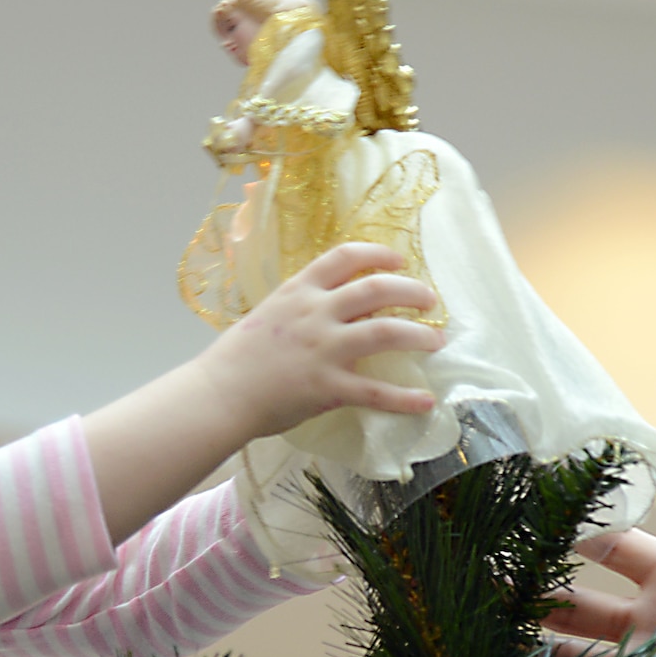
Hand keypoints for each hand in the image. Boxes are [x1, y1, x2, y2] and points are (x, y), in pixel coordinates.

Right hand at [196, 243, 443, 443]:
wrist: (218, 394)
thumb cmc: (235, 359)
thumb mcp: (266, 316)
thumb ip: (298, 308)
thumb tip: (327, 308)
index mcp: (298, 291)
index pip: (345, 257)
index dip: (378, 254)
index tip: (398, 260)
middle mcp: (316, 313)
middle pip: (376, 289)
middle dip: (411, 291)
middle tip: (430, 301)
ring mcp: (324, 349)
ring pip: (386, 332)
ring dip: (419, 336)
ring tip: (437, 342)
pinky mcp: (328, 388)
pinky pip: (376, 392)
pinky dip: (405, 398)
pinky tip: (425, 402)